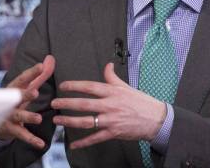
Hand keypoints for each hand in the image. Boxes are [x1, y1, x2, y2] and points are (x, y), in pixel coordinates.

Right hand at [0, 55, 55, 148]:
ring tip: (38, 119)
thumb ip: (39, 75)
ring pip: (17, 116)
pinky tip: (41, 143)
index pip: (22, 79)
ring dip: (27, 117)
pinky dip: (31, 139)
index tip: (40, 66)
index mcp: (14, 88)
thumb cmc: (15, 99)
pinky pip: (22, 134)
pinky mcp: (11, 129)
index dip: (31, 73)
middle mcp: (10, 101)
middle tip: (35, 92)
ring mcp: (9, 116)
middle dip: (25, 94)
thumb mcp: (26, 87)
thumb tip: (50, 58)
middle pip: (16, 97)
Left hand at [51, 62, 166, 149]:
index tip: (63, 86)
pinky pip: (95, 138)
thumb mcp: (126, 87)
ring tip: (58, 120)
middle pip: (84, 104)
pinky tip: (73, 144)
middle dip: (67, 103)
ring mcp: (111, 120)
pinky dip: (83, 142)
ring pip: (86, 121)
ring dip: (70, 121)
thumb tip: (107, 65)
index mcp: (113, 92)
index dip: (75, 85)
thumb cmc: (140, 101)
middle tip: (54, 103)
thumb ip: (113, 77)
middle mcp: (110, 105)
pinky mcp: (113, 133)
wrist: (155, 119)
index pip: (90, 86)